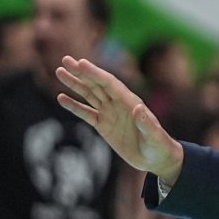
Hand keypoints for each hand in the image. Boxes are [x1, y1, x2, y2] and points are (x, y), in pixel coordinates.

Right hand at [56, 57, 183, 183]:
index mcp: (130, 102)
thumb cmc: (159, 146)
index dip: (95, 73)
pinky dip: (74, 106)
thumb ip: (147, 123)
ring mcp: (110, 113)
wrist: (156, 159)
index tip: (81, 63)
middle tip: (65, 60)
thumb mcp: (155, 136)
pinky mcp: (103, 125)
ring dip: (75, 84)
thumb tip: (137, 108)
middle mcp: (118, 104)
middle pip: (97, 84)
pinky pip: (86, 113)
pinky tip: (61, 98)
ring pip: (89, 94)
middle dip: (81, 72)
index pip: (110, 84)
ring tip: (60, 72)